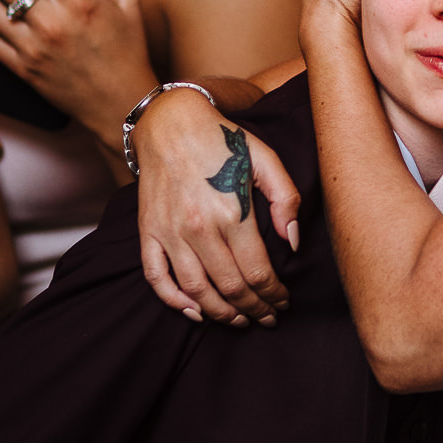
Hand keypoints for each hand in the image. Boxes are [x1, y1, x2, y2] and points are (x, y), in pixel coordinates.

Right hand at [134, 87, 299, 325]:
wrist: (170, 122)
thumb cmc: (223, 139)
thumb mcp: (265, 159)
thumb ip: (285, 199)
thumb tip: (293, 242)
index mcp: (232, 211)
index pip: (258, 273)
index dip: (274, 295)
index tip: (283, 302)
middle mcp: (199, 227)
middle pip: (231, 288)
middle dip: (254, 310)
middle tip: (268, 317)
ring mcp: (170, 232)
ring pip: (197, 292)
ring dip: (221, 314)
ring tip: (239, 320)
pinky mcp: (149, 232)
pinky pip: (157, 278)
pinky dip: (175, 302)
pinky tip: (196, 312)